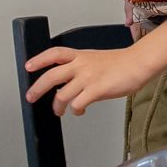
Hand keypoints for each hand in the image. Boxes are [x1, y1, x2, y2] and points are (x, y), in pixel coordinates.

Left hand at [25, 45, 153, 115]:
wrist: (139, 63)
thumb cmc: (123, 63)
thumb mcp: (97, 59)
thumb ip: (82, 69)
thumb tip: (70, 84)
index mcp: (81, 55)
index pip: (54, 54)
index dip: (39, 60)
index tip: (28, 66)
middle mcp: (81, 65)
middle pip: (51, 76)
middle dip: (37, 88)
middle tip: (30, 97)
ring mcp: (88, 77)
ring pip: (62, 94)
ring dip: (57, 106)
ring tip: (58, 112)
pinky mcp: (96, 90)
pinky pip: (78, 103)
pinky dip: (76, 110)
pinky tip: (79, 111)